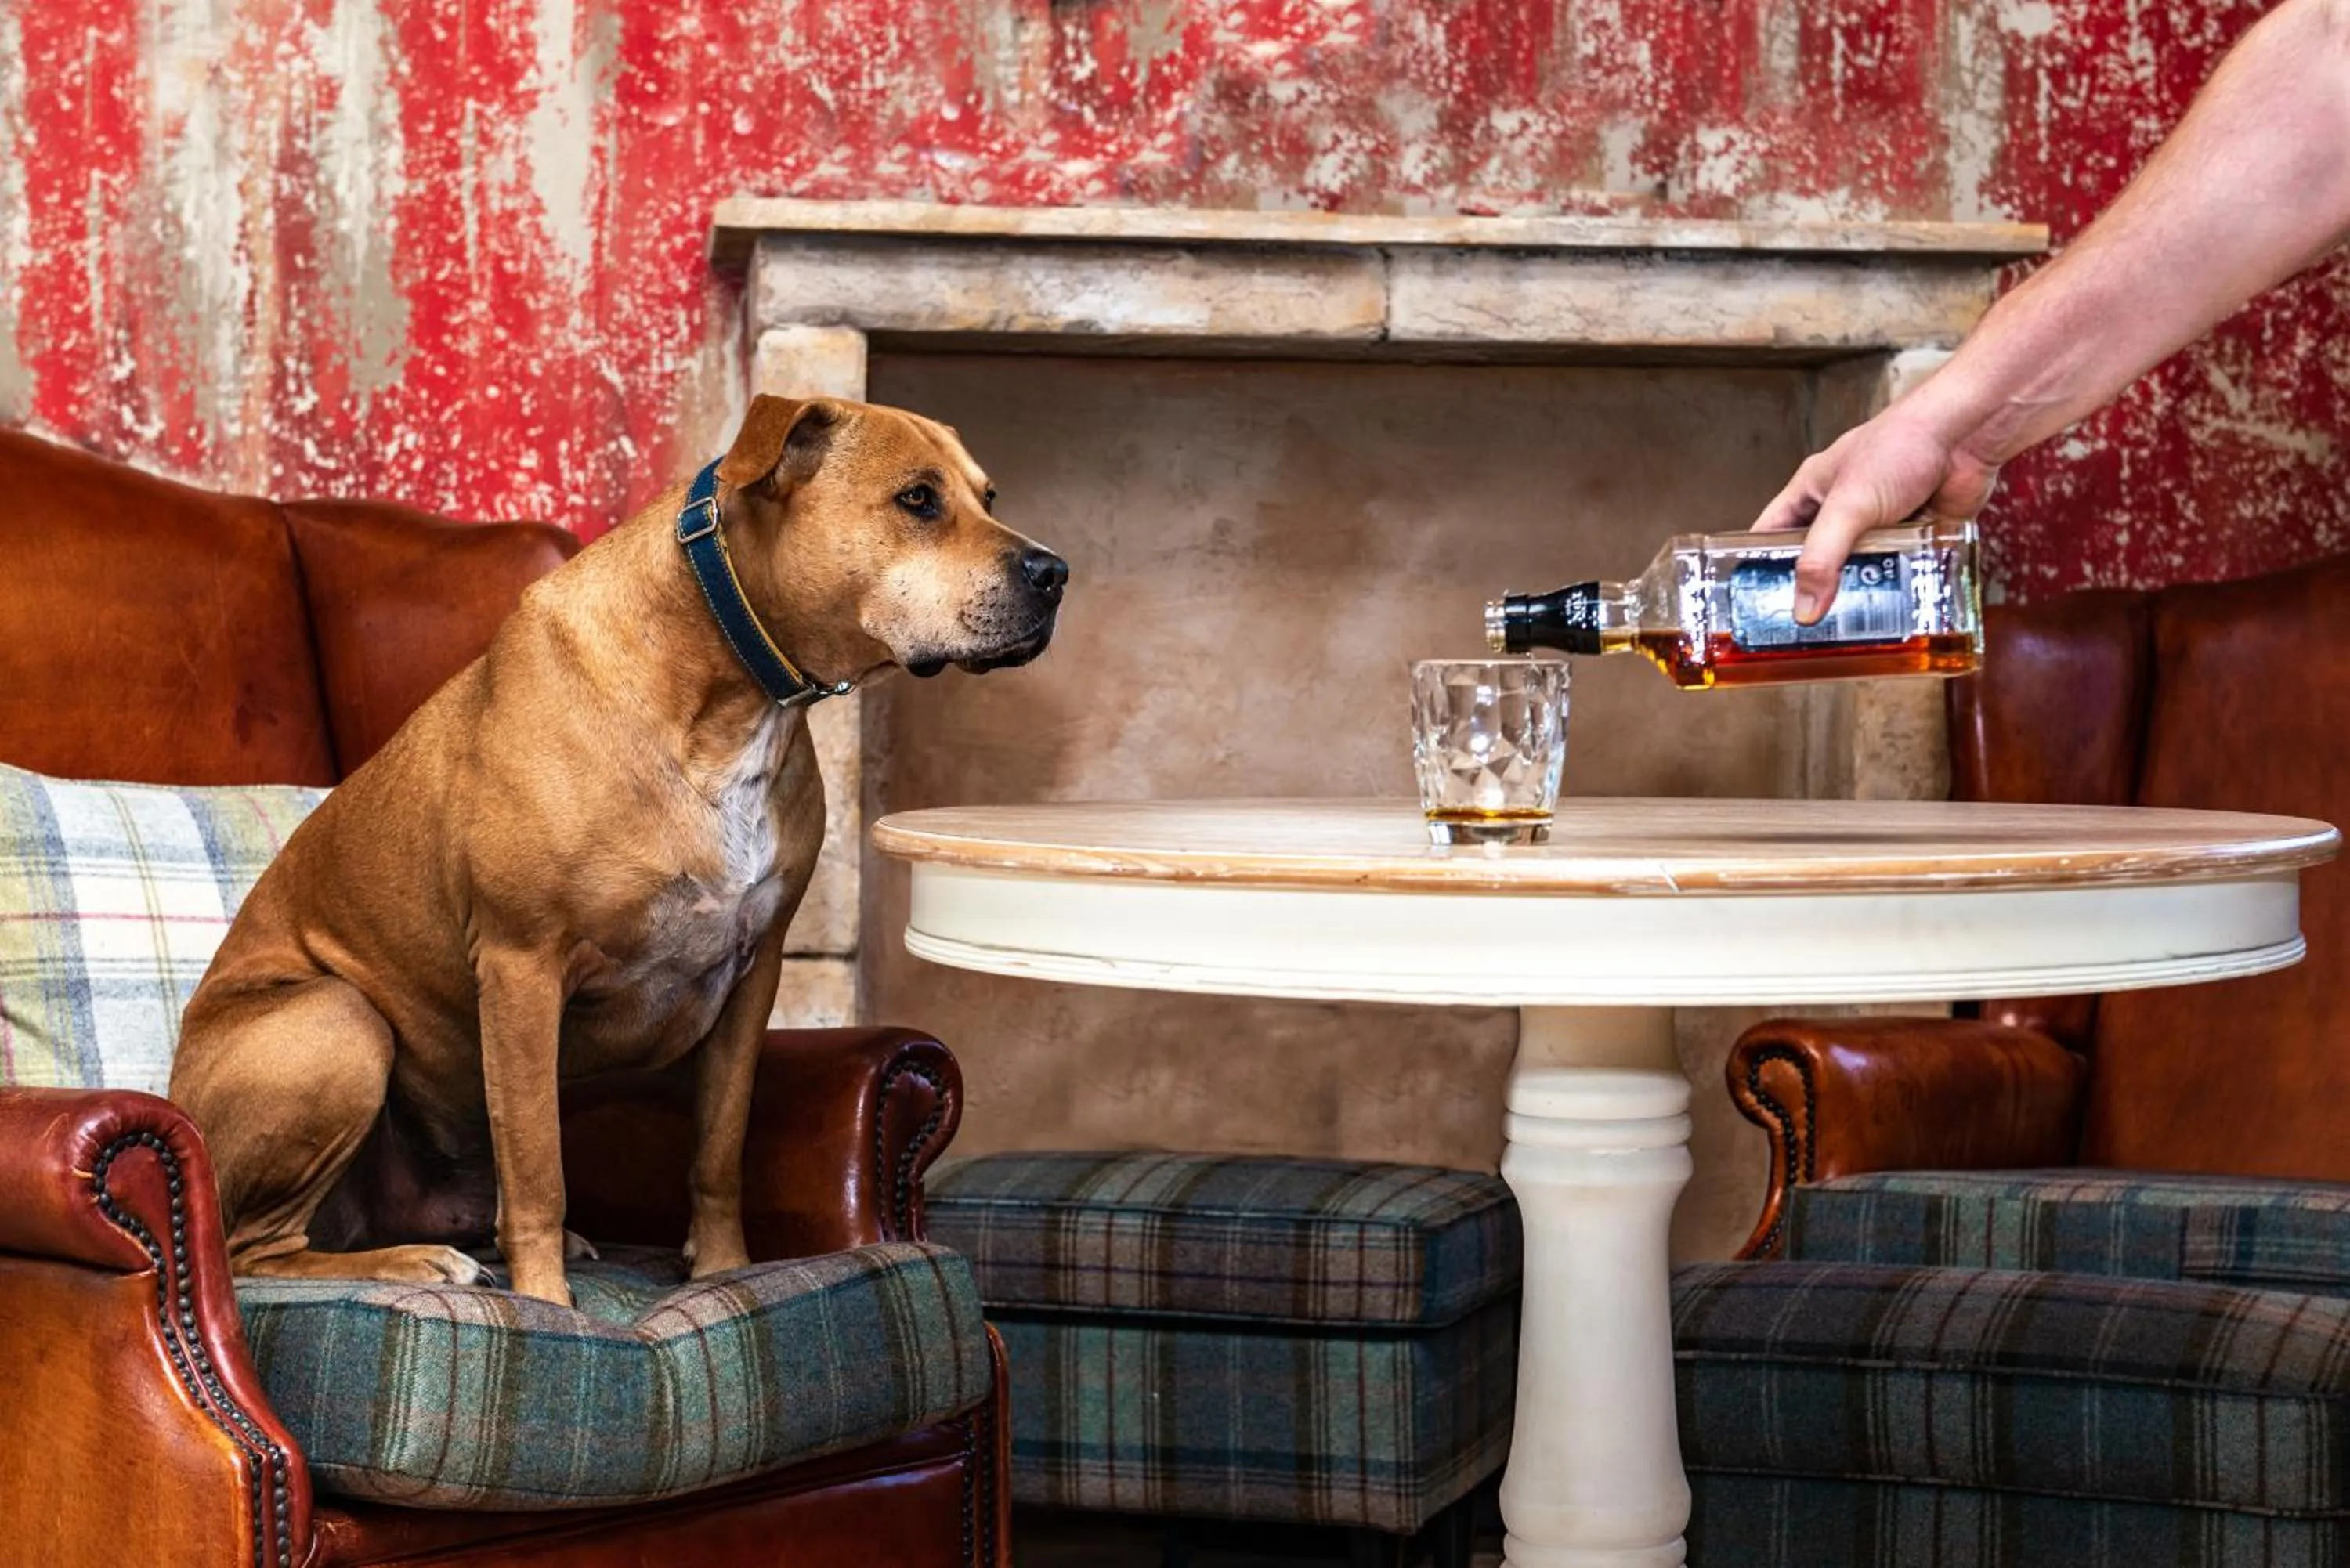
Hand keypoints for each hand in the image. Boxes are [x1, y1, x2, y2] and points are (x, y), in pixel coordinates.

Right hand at [1752, 410, 2000, 621]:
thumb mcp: (1848, 503)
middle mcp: (1843, 510)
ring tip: (1847, 630)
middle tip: (1803, 630)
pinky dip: (1898, 587)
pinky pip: (1900, 570)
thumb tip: (1804, 609)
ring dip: (1859, 593)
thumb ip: (1822, 558)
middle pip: (1817, 560)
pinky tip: (1894, 610)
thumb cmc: (1902, 444)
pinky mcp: (1916, 535)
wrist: (1967, 434)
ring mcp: (1880, 525)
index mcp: (1813, 493)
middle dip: (1812, 591)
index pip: (1771, 535)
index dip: (1758, 566)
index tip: (1756, 603)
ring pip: (1860, 569)